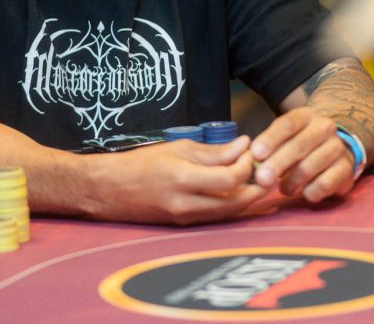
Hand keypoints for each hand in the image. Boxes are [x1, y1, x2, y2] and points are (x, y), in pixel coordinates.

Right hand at [88, 136, 267, 224]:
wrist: (109, 190)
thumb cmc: (140, 163)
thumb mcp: (176, 148)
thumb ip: (212, 152)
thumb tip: (243, 146)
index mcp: (182, 179)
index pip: (229, 178)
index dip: (246, 166)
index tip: (248, 152)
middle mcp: (185, 204)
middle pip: (235, 203)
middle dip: (255, 188)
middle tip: (263, 172)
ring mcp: (185, 219)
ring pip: (228, 214)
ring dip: (245, 198)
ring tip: (252, 181)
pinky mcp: (184, 226)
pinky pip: (215, 217)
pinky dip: (229, 205)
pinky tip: (232, 192)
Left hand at [249, 108, 353, 201]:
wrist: (338, 147)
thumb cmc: (301, 143)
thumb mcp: (285, 137)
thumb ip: (269, 147)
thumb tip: (251, 162)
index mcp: (305, 116)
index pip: (287, 124)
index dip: (270, 139)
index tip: (255, 154)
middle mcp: (324, 128)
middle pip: (298, 145)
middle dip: (277, 164)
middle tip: (261, 179)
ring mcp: (337, 147)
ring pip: (310, 166)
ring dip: (292, 181)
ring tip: (283, 189)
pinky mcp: (346, 169)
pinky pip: (325, 184)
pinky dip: (311, 191)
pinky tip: (304, 193)